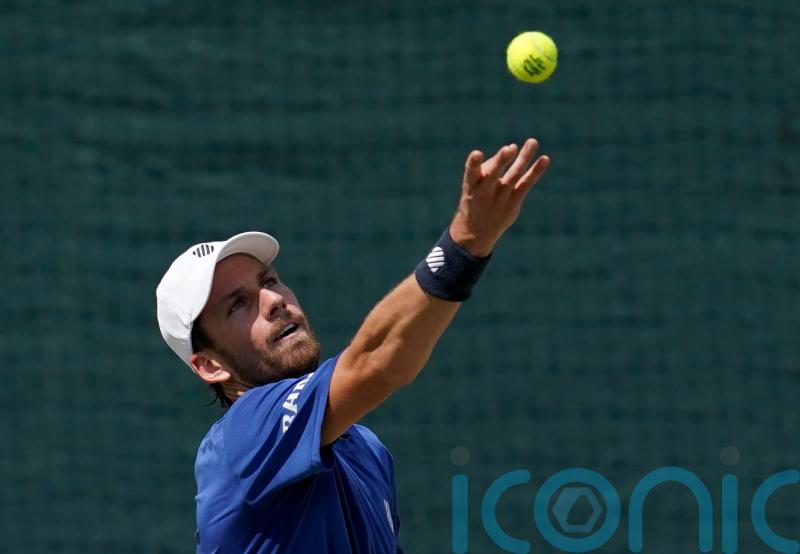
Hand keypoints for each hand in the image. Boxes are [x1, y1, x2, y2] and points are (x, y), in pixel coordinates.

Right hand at [449, 138, 549, 256]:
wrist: (476, 231)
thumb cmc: (475, 200)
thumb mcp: (473, 185)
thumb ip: (490, 166)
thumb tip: (512, 148)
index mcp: (471, 185)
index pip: (470, 172)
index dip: (473, 163)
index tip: (477, 153)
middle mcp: (485, 192)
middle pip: (494, 174)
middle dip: (501, 160)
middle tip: (510, 147)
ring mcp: (501, 198)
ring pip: (514, 175)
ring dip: (524, 158)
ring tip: (532, 142)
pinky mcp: (514, 202)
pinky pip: (526, 184)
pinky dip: (536, 171)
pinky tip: (544, 159)